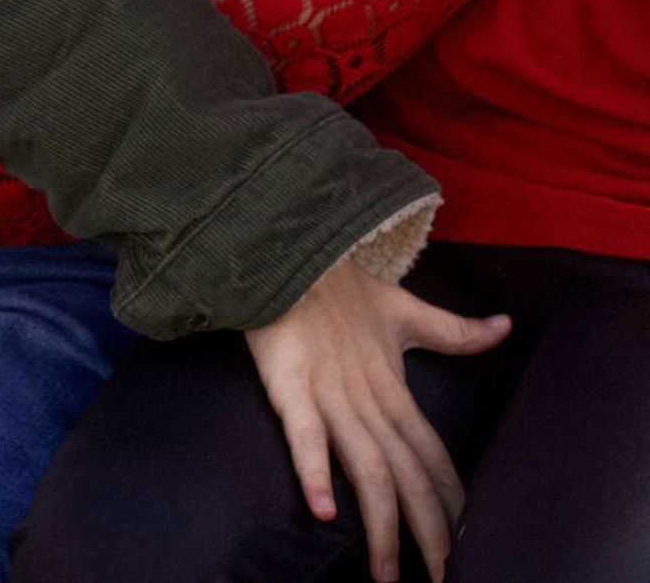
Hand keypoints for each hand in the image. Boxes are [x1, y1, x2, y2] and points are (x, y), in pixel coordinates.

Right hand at [245, 258, 509, 582]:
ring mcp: (330, 395)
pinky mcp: (289, 385)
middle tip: (443, 582)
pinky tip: (323, 510)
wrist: (288, 247)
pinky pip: (303, 433)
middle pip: (406, 476)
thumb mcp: (403, 309)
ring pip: (365, 468)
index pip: (432, 456)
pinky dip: (314, 470)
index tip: (471, 547)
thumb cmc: (340, 287)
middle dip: (428, 534)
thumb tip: (506, 324)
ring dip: (379, 525)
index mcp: (395, 388)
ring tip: (387, 575)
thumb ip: (453, 330)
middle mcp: (369, 400)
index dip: (452, 503)